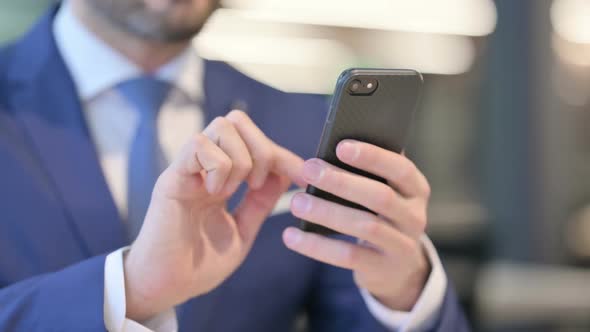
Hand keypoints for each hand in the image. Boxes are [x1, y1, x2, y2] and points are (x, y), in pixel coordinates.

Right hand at [124, 111, 303, 320]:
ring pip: (222, 126)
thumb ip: (260, 202)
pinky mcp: (172, 177)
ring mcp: (188, 169)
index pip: (256, 145)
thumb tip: (284, 175)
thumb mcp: (242, 230)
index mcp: (221, 177)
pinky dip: (218, 166)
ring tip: (231, 191)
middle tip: (257, 184)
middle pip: (237, 121)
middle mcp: (204, 167)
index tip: (304, 176)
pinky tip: (215, 193)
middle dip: (262, 148)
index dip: (284, 156)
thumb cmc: (199, 264)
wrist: (166, 286)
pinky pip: (199, 145)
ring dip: (240, 159)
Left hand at [283, 139, 430, 310]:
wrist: (397, 267)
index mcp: (416, 189)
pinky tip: (292, 236)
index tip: (340, 147)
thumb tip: (334, 146)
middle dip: (342, 182)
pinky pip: (347, 256)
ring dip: (327, 213)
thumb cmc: (381, 215)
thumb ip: (370, 173)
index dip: (373, 157)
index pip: (401, 169)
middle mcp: (415, 216)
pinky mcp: (382, 269)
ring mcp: (402, 245)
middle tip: (309, 170)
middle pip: (381, 197)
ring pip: (365, 226)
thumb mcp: (385, 192)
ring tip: (297, 202)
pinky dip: (317, 246)